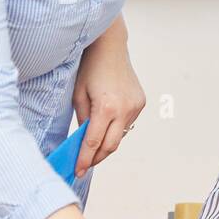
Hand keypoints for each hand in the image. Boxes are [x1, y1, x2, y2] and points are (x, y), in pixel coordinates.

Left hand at [72, 20, 145, 176]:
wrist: (110, 47)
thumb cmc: (90, 68)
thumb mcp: (78, 95)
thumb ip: (83, 120)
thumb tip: (84, 142)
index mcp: (106, 107)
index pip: (93, 142)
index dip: (84, 159)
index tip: (77, 170)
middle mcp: (125, 109)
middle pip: (111, 145)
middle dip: (97, 158)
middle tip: (84, 166)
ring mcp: (136, 107)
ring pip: (121, 136)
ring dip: (107, 143)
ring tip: (93, 149)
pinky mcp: (141, 103)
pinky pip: (127, 123)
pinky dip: (116, 129)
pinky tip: (106, 128)